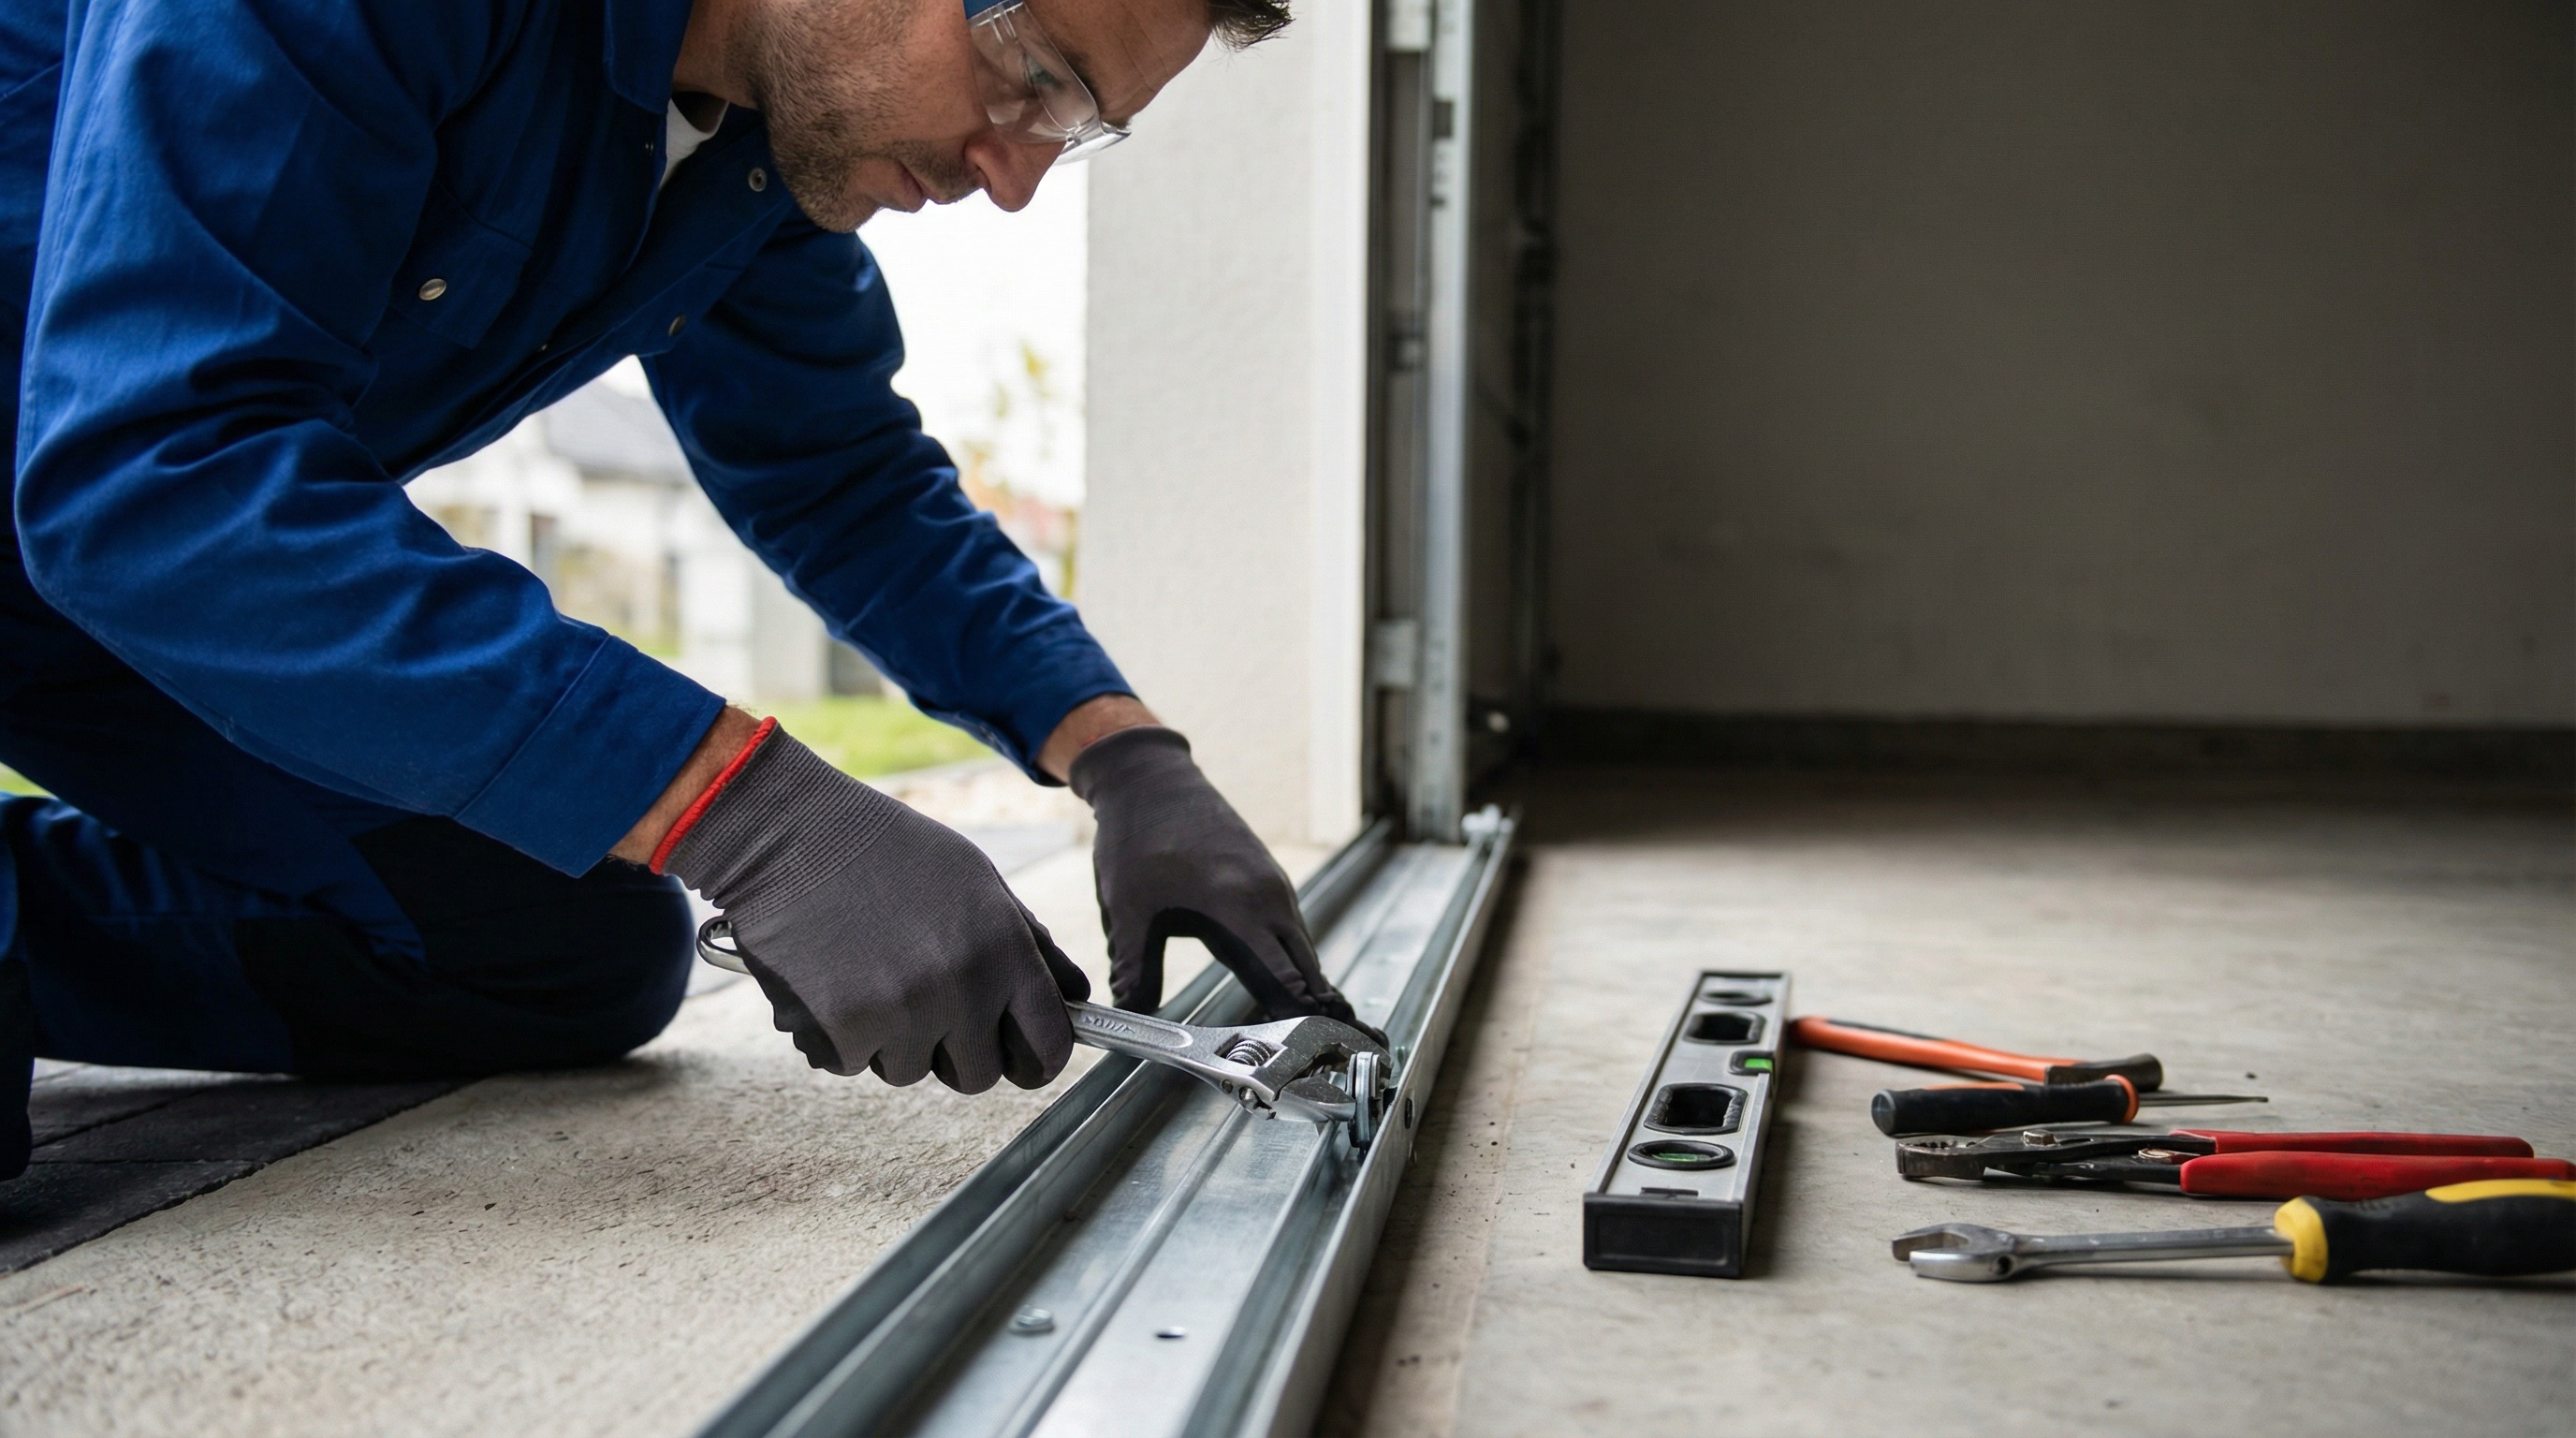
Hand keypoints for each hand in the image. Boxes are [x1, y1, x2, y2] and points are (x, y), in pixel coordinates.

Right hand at [661, 726, 1088, 1090]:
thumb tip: (1075, 1000)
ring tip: (867, 973)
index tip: (1023, 1060)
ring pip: (909, 1072)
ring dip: (891, 1041)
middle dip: (954, 1053)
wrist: (787, 835)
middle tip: (924, 1007)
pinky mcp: (841, 1032)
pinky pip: (852, 1065)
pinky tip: (829, 980)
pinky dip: (839, 1037)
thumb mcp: (978, 881)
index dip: (1037, 1060)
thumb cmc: (886, 852)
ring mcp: (901, 1014)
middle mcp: (962, 987)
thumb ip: (1030, 945)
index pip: (1048, 1045)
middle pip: (979, 1076)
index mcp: (1004, 948)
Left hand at [1069, 726, 1370, 1033]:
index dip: (1303, 1012)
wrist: (1151, 779)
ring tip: (1323, 1030)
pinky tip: (1290, 986)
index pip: (1283, 972)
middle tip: (1337, 1050)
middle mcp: (1268, 895)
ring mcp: (1272, 885)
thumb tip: (1133, 1015)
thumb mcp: (1127, 908)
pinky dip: (1296, 961)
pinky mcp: (1266, 879)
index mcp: (1238, 903)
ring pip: (1300, 947)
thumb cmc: (1138, 837)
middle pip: (1305, 966)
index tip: (1323, 1045)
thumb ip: (1135, 966)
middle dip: (1319, 1008)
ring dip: (1309, 986)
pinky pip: (1289, 930)